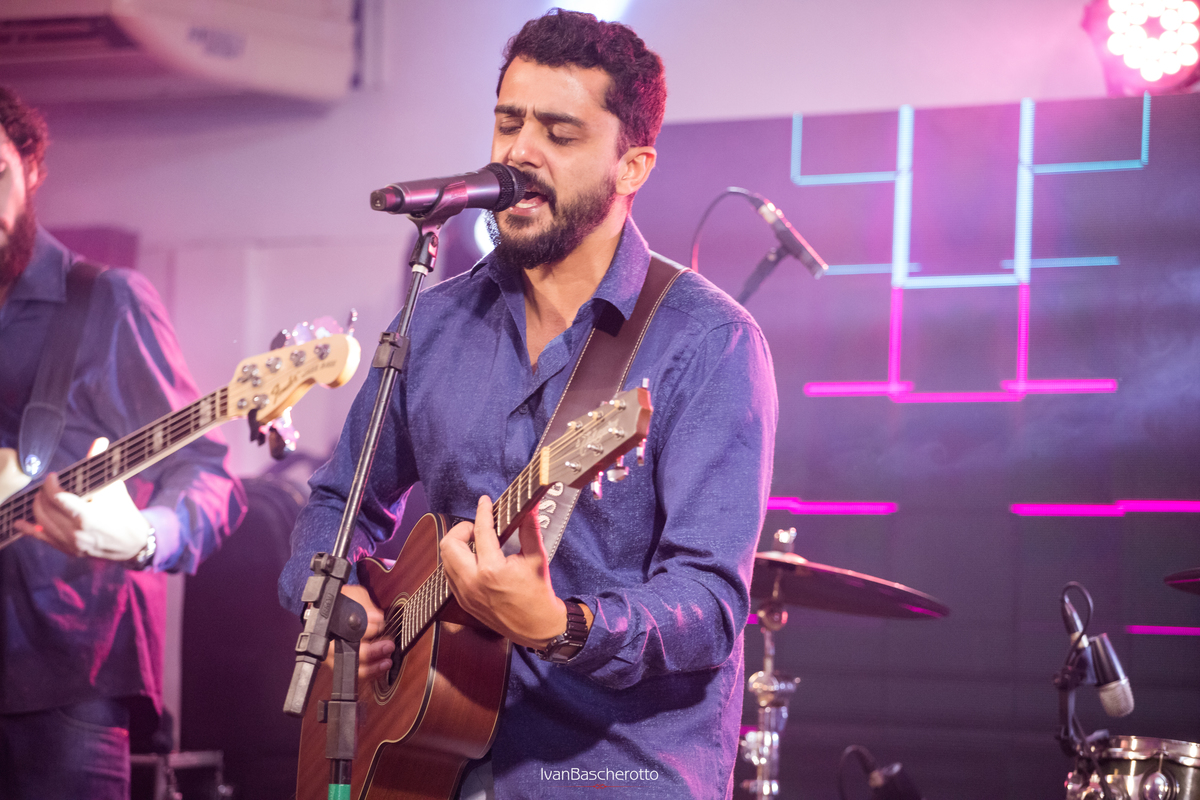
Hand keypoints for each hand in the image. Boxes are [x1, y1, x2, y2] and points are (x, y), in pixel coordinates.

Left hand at [16, 472, 150, 560]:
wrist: (133, 543)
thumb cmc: (125, 513)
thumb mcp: (114, 489)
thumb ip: (101, 466)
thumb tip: (100, 442)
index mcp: (87, 517)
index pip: (58, 498)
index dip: (50, 485)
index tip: (52, 477)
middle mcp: (75, 532)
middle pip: (46, 509)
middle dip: (43, 494)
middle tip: (48, 486)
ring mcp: (70, 543)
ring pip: (41, 522)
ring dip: (37, 507)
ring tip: (41, 497)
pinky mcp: (68, 550)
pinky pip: (42, 538)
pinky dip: (28, 529)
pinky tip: (20, 522)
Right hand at [336, 584, 395, 680]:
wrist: (334, 607)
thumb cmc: (344, 600)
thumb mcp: (354, 595)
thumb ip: (364, 605)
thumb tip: (377, 618)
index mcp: (331, 627)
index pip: (349, 633)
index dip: (367, 630)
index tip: (380, 625)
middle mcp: (332, 645)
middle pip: (350, 655)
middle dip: (372, 652)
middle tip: (388, 645)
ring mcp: (337, 658)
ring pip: (354, 670)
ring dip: (373, 668)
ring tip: (387, 661)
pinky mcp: (345, 664)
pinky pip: (358, 674)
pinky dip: (372, 672)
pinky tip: (382, 666)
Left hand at [440, 495, 567, 649]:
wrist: (537, 627)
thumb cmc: (538, 594)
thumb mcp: (537, 557)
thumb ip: (529, 529)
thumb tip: (528, 508)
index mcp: (492, 571)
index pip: (481, 532)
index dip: (483, 512)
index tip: (485, 502)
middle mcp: (473, 583)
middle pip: (449, 544)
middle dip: (462, 529)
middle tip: (477, 527)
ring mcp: (465, 594)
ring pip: (446, 560)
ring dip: (458, 546)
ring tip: (477, 542)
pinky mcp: (464, 601)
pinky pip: (450, 575)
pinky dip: (459, 562)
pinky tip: (475, 560)